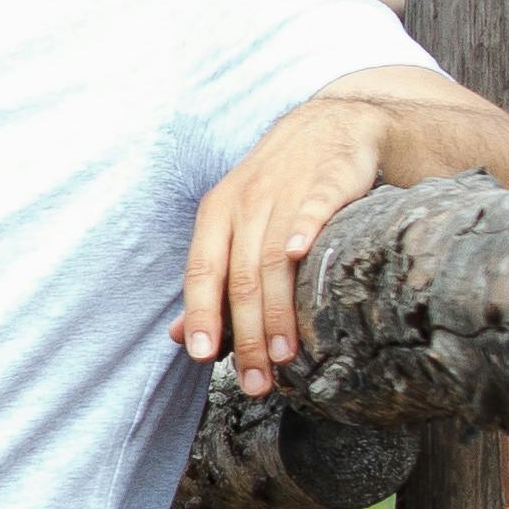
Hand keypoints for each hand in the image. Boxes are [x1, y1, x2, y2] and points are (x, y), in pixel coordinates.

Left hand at [176, 96, 389, 395]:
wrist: (328, 126)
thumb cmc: (276, 187)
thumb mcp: (232, 223)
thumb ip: (210, 278)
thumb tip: (181, 337)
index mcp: (216, 214)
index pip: (202, 272)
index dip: (201, 314)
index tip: (203, 357)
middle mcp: (245, 203)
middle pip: (240, 277)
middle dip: (248, 335)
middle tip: (257, 381)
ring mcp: (286, 191)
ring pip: (273, 259)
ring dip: (278, 311)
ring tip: (285, 356)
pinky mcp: (327, 182)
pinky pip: (313, 209)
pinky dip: (304, 231)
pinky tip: (299, 256)